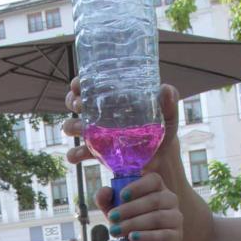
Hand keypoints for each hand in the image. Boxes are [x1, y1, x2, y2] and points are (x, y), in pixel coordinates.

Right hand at [63, 79, 183, 199]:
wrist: (160, 157)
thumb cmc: (162, 129)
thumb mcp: (168, 115)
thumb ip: (169, 103)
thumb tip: (165, 89)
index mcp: (113, 99)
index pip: (90, 85)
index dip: (79, 83)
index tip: (77, 85)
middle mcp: (100, 114)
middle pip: (75, 102)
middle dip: (72, 102)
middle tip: (80, 105)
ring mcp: (95, 133)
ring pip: (72, 125)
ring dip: (71, 126)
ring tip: (81, 130)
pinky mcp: (96, 152)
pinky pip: (78, 153)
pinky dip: (74, 155)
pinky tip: (77, 156)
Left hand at [97, 172, 183, 240]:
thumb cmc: (130, 222)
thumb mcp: (116, 210)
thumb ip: (107, 199)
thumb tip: (105, 191)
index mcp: (157, 188)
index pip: (153, 180)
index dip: (138, 187)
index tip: (122, 196)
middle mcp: (170, 200)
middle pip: (154, 200)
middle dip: (130, 209)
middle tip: (112, 218)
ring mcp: (176, 218)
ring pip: (158, 217)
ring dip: (135, 223)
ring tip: (116, 230)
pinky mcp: (176, 237)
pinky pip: (163, 235)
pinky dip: (146, 236)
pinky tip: (132, 238)